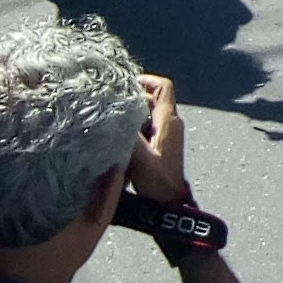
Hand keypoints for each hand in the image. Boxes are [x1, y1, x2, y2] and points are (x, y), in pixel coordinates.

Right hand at [124, 74, 188, 204]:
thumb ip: (126, 135)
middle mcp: (171, 123)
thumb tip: (111, 117)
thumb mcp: (139, 157)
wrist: (168, 202)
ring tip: (111, 116)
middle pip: (153, 97)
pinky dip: (134, 124)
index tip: (125, 84)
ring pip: (149, 111)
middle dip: (133, 96)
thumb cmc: (157, 181)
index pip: (163, 87)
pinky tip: (118, 134)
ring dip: (132, 111)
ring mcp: (167, 133)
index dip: (146, 80)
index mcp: (169, 121)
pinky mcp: (161, 144)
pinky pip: (147, 124)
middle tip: (111, 101)